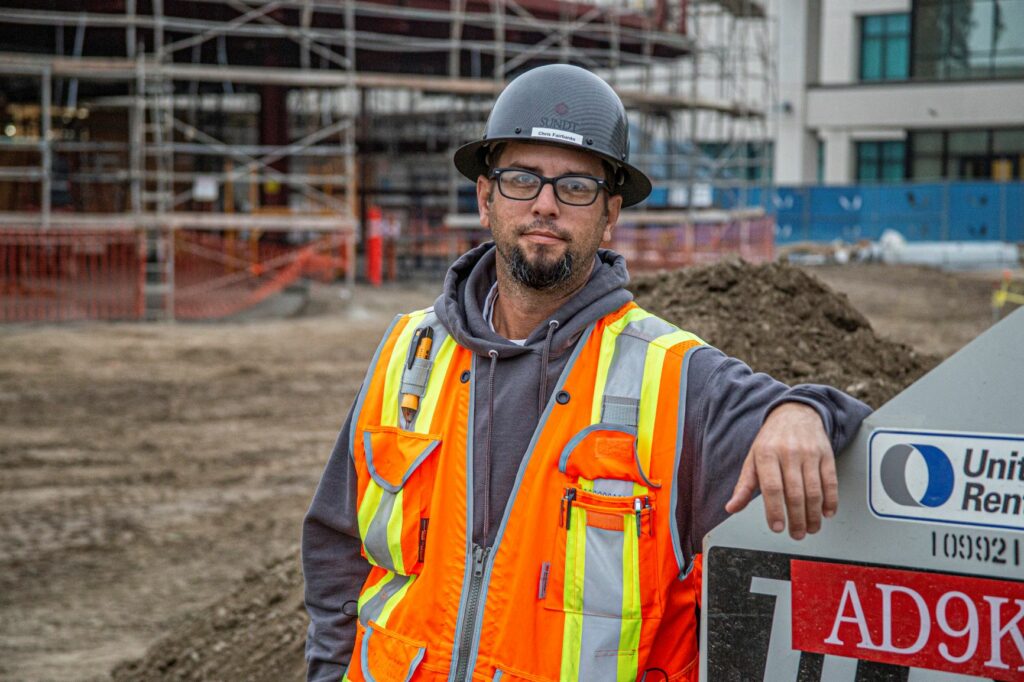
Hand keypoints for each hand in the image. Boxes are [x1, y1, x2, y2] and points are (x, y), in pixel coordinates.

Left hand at [724, 402, 836, 539]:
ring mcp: (809, 453)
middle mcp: (788, 453)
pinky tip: (827, 512)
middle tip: (796, 534)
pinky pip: (831, 481)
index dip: (775, 510)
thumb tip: (731, 507)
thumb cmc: (771, 440)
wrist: (795, 413)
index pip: (772, 487)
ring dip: (814, 514)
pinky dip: (831, 500)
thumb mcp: (752, 459)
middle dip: (797, 518)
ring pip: (815, 490)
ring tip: (811, 528)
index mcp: (766, 454)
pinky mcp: (826, 454)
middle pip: (795, 492)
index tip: (777, 528)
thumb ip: (743, 486)